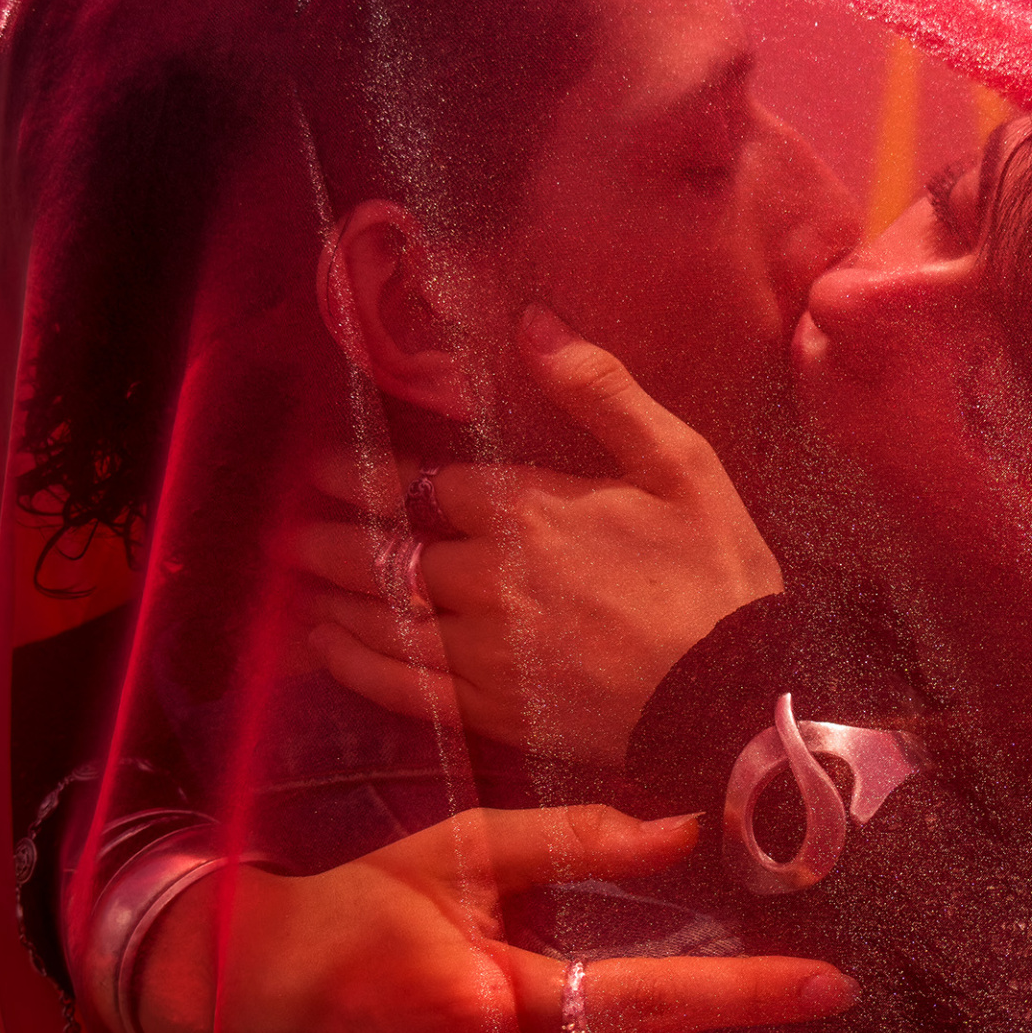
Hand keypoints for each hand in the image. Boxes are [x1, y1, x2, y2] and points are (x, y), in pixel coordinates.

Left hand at [291, 306, 780, 767]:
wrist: (736, 696)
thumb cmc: (717, 574)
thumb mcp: (679, 463)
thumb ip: (600, 391)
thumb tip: (534, 322)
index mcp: (526, 509)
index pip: (420, 483)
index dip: (364, 473)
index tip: (323, 468)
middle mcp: (486, 577)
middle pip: (386, 549)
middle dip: (332, 535)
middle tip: (295, 527)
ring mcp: (482, 649)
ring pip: (383, 614)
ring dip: (334, 592)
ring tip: (301, 576)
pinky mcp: (492, 710)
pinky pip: (403, 685)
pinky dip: (357, 664)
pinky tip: (328, 647)